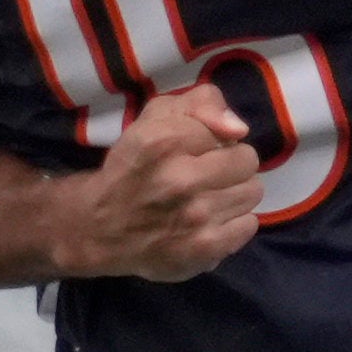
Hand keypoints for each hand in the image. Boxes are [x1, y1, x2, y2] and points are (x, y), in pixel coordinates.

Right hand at [52, 84, 272, 280]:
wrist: (99, 228)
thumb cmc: (132, 167)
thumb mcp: (155, 118)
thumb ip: (201, 103)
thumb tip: (238, 128)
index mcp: (163, 141)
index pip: (229, 131)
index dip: (216, 140)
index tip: (197, 151)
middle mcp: (179, 179)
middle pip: (247, 161)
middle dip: (230, 165)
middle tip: (208, 175)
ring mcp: (195, 217)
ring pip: (252, 192)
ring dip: (234, 193)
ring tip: (209, 198)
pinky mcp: (204, 248)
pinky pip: (249, 224)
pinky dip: (234, 223)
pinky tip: (211, 222)